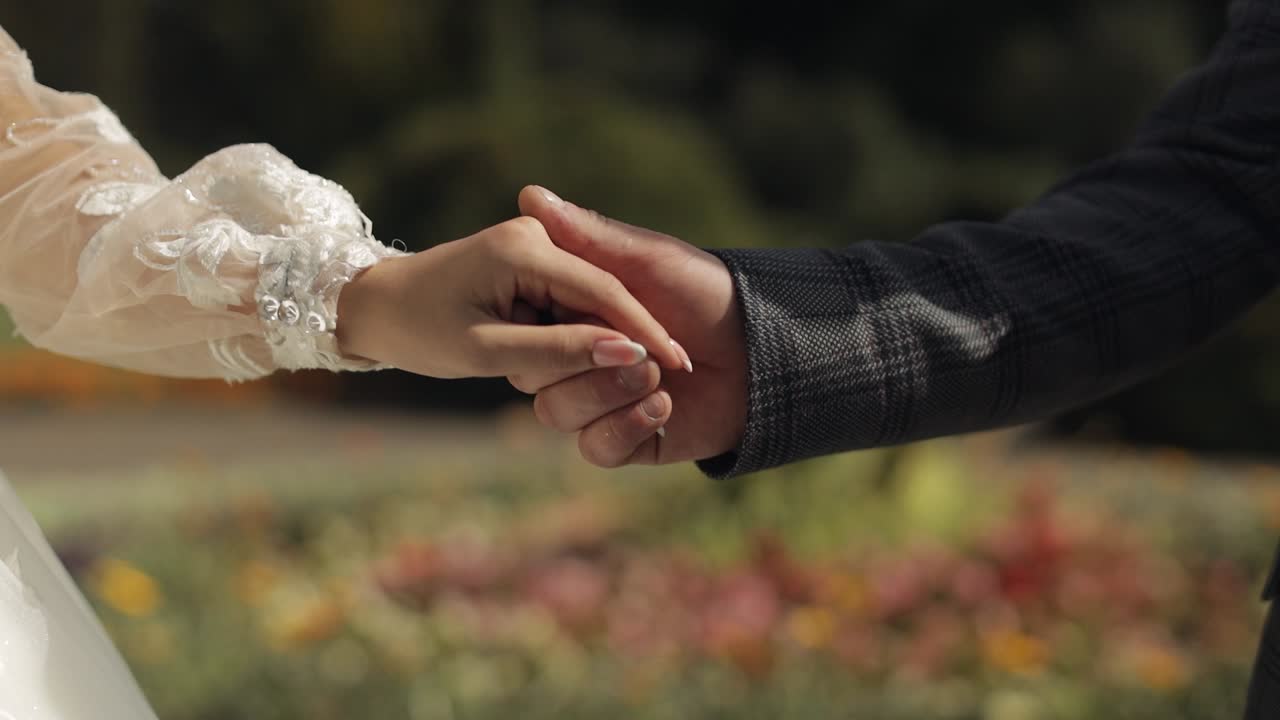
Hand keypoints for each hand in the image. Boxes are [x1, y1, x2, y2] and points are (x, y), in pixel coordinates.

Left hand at [335, 216, 685, 377]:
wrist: (373, 305)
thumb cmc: (419, 330)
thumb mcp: (486, 351)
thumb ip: (557, 352)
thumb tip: (625, 352)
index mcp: (524, 248)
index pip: (603, 292)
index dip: (643, 331)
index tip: (678, 365)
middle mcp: (535, 236)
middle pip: (603, 293)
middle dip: (634, 335)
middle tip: (671, 379)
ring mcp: (534, 246)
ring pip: (591, 299)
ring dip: (610, 337)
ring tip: (645, 377)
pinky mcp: (530, 262)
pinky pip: (572, 300)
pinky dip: (585, 332)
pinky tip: (604, 362)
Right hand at [509, 186, 748, 466]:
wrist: (764, 350)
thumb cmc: (706, 292)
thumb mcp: (648, 259)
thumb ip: (588, 237)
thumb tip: (530, 194)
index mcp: (572, 313)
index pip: (524, 325)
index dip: (544, 322)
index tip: (576, 309)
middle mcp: (576, 359)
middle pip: (531, 373)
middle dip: (581, 360)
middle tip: (635, 350)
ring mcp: (598, 402)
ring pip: (557, 413)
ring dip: (607, 392)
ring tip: (658, 376)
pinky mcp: (625, 441)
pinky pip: (596, 447)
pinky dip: (626, 426)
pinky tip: (664, 406)